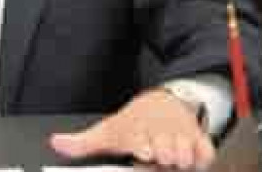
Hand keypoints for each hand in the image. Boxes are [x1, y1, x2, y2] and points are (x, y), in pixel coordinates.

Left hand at [49, 89, 214, 169]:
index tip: (145, 151)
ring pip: (185, 157)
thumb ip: (81, 142)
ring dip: (179, 160)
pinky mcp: (199, 140)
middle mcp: (160, 133)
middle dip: (162, 159)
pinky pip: (205, 156)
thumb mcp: (107, 130)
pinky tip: (187, 156)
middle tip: (156, 154)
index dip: (144, 148)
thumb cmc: (134, 122)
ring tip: (169, 156)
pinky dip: (199, 159)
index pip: (143, 143)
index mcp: (137, 132)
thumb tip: (56, 143)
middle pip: (166, 155)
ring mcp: (181, 136)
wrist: (165, 101)